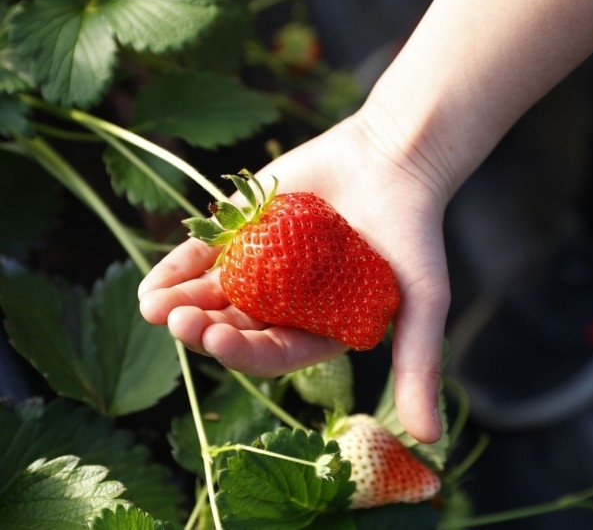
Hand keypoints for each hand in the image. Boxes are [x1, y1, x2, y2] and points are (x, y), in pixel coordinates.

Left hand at [139, 112, 451, 442]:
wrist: (397, 159)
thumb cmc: (414, 234)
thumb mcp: (422, 304)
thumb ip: (418, 367)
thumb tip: (431, 440)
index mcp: (319, 327)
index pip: (275, 353)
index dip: (246, 353)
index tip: (219, 340)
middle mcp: (285, 302)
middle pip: (237, 325)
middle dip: (204, 328)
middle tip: (179, 321)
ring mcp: (260, 264)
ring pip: (214, 292)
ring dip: (181, 302)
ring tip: (153, 305)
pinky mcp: (242, 227)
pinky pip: (205, 251)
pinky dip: (178, 265)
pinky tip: (155, 281)